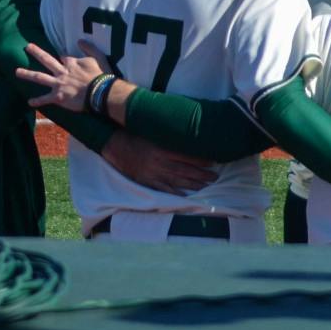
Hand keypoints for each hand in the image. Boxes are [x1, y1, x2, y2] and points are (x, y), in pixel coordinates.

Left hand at [15, 41, 111, 111]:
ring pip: (40, 77)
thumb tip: (79, 40)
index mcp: (72, 63)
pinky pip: (45, 99)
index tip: (64, 60)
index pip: (64, 58)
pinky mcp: (58, 97)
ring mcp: (58, 84)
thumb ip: (89, 48)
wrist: (99, 92)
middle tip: (27, 47)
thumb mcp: (99, 58)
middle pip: (47, 60)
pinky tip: (29, 102)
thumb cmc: (101, 75)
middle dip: (37, 53)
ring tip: (17, 72)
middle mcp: (62, 72)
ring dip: (27, 74)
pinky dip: (37, 101)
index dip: (63, 59)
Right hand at [101, 131, 217, 195]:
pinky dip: (175, 193)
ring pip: (176, 181)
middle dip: (202, 175)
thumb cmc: (136, 135)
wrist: (114, 145)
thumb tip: (190, 136)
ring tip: (206, 186)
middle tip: (215, 177)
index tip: (214, 162)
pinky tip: (186, 195)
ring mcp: (152, 174)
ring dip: (193, 185)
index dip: (201, 160)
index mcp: (162, 149)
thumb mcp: (155, 133)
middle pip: (185, 170)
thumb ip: (171, 137)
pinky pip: (162, 189)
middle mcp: (159, 163)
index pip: (187, 156)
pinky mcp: (145, 181)